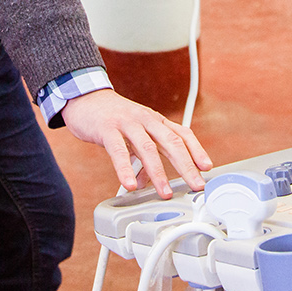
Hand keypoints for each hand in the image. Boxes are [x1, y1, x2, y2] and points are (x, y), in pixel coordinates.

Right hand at [61, 88, 211, 196]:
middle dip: (186, 165)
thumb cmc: (113, 118)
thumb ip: (142, 158)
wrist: (85, 98)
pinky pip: (118, 151)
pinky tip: (129, 185)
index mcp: (155, 121)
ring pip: (148, 147)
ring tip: (165, 192)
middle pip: (172, 141)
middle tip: (196, 184)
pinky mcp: (107, 129)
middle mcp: (146, 120)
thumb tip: (145, 183)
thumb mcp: (133, 135)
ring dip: (158, 172)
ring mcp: (127, 123)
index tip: (207, 168)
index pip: (182, 133)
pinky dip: (125, 169)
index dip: (196, 150)